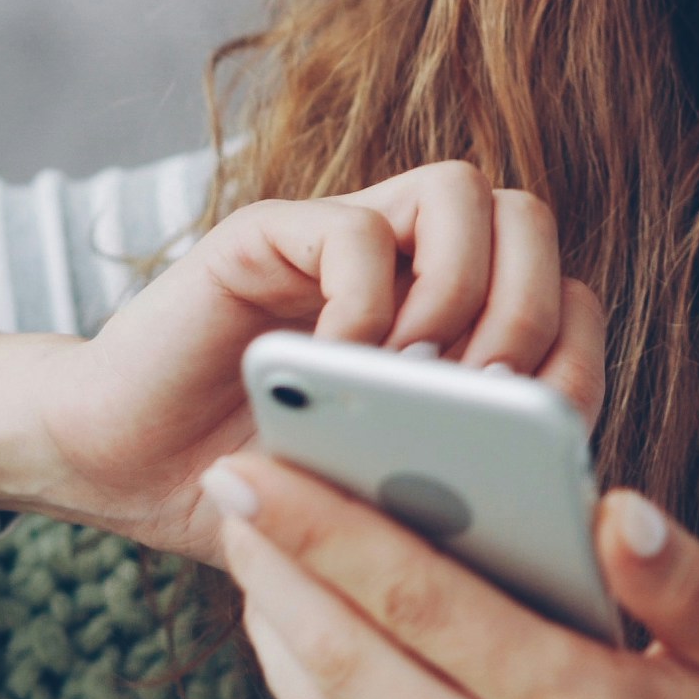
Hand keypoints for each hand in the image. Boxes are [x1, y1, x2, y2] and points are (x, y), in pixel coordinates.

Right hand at [0, 161, 605, 563]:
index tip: (544, 439)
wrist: (123, 473)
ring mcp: (339, 243)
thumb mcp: (387, 504)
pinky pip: (357, 232)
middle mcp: (406, 266)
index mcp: (453, 322)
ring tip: (419, 378)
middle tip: (489, 399)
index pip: (564, 289)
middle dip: (532, 310)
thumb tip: (560, 480)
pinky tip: (339, 371)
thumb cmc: (266, 497)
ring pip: (461, 194)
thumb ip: (465, 478)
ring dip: (461, 290)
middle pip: (527, 220)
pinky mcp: (269, 238)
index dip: (575, 354)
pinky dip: (365, 305)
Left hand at [202, 457, 698, 698]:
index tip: (257, 467)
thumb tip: (614, 507)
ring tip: (250, 554)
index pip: (420, 600)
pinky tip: (295, 643)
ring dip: (275, 632)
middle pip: (349, 657)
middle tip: (227, 491)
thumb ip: (684, 579)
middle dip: (274, 566)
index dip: (325, 527)